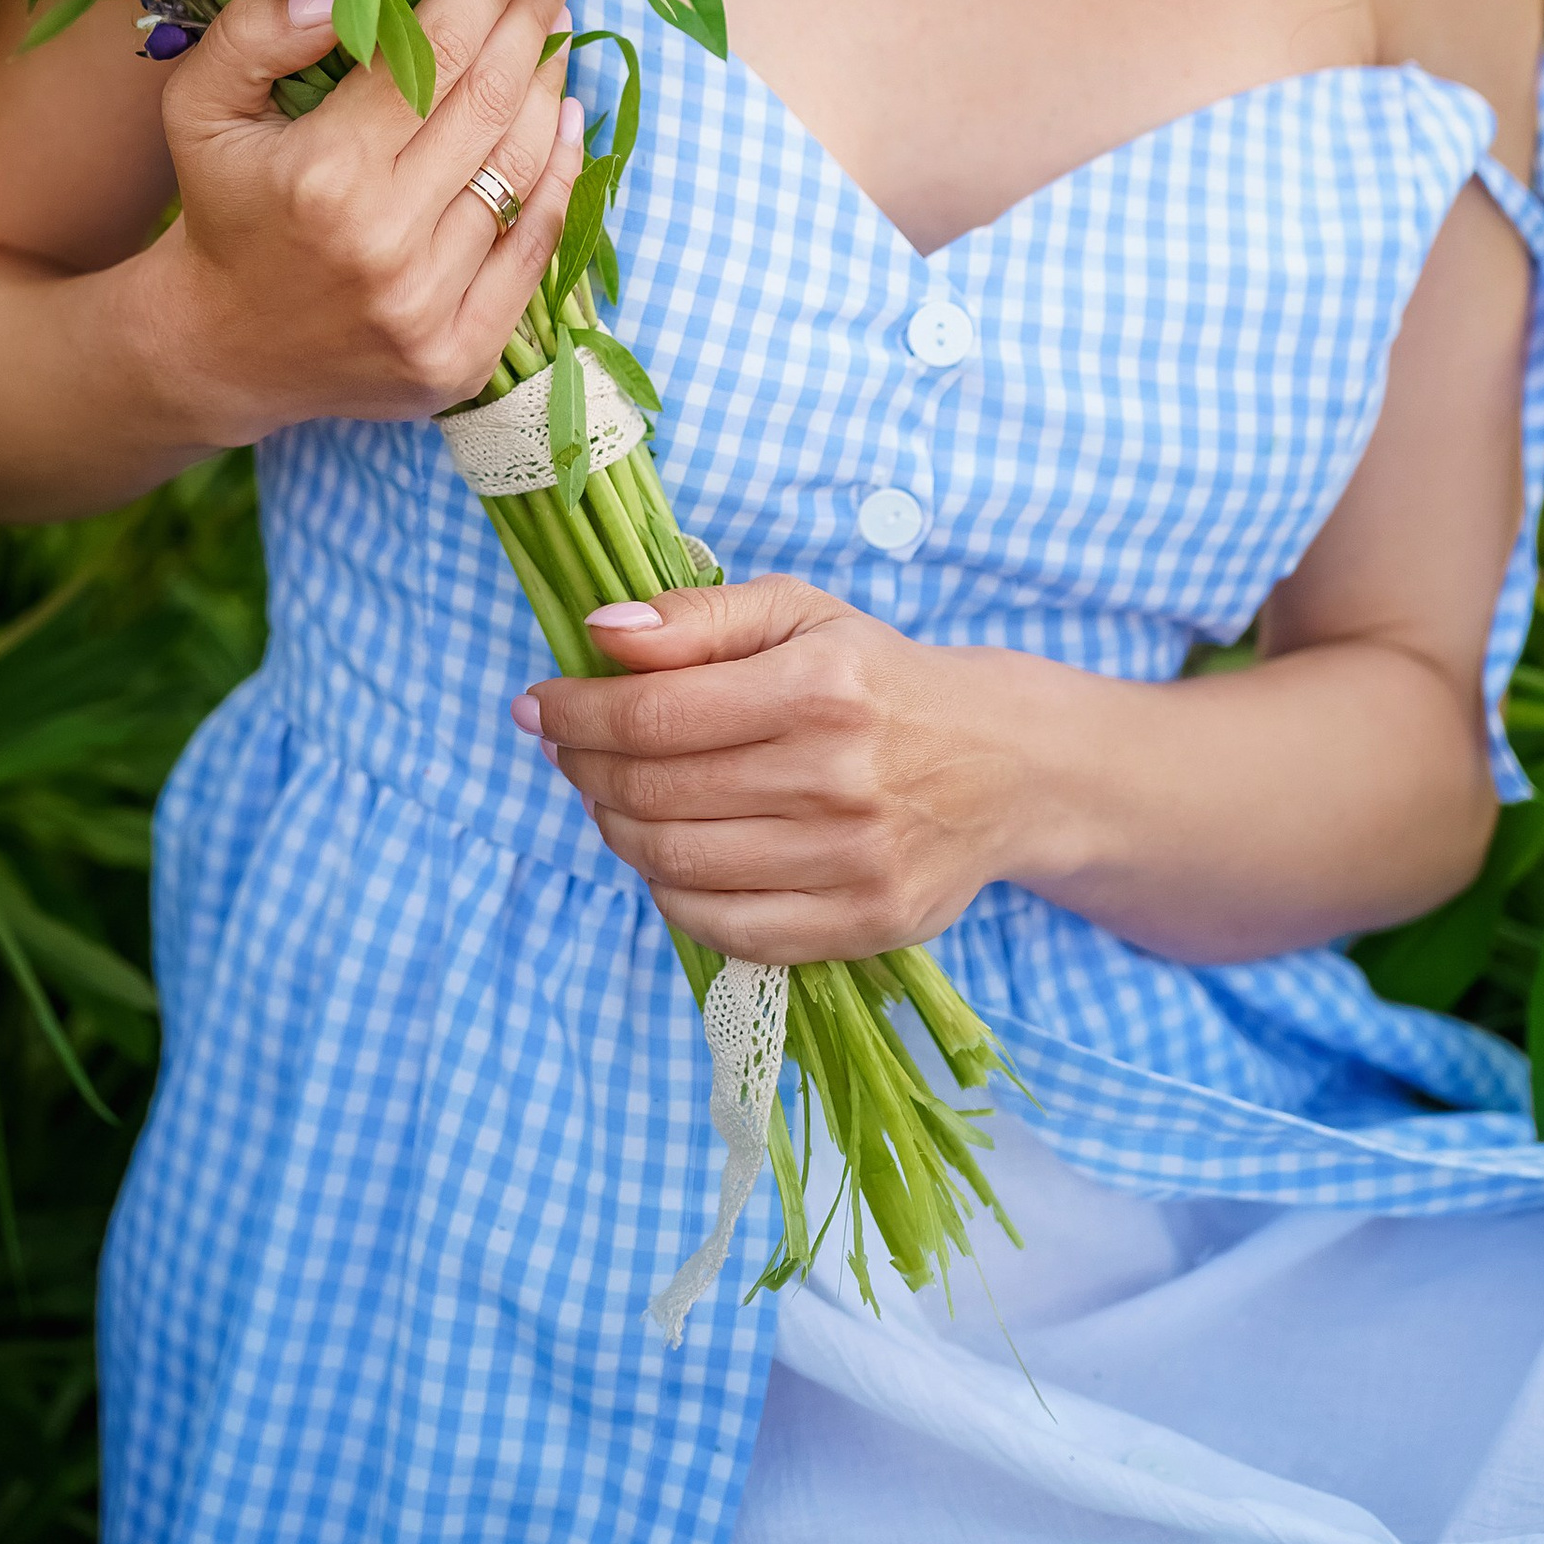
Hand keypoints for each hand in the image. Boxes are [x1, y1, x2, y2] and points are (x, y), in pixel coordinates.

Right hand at [140, 0, 585, 443]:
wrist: (218, 349)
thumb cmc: (220, 209)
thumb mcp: (198, 106)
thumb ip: (251, 36)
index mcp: (324, 175)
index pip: (435, 55)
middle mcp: (386, 242)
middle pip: (491, 101)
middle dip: (534, 17)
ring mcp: (430, 306)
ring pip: (521, 169)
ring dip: (550, 85)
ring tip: (557, 30)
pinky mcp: (462, 354)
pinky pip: (536, 248)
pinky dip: (561, 174)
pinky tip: (565, 118)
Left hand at [516, 577, 1023, 964]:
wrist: (1004, 764)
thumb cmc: (879, 677)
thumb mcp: (800, 614)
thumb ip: (697, 619)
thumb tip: (599, 634)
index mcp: (820, 686)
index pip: (655, 713)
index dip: (577, 712)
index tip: (539, 704)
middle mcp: (837, 777)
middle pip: (656, 793)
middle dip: (585, 769)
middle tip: (568, 750)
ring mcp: (852, 861)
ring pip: (678, 865)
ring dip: (616, 829)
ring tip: (610, 797)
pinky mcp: (863, 925)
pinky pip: (725, 929)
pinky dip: (670, 894)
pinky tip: (664, 855)